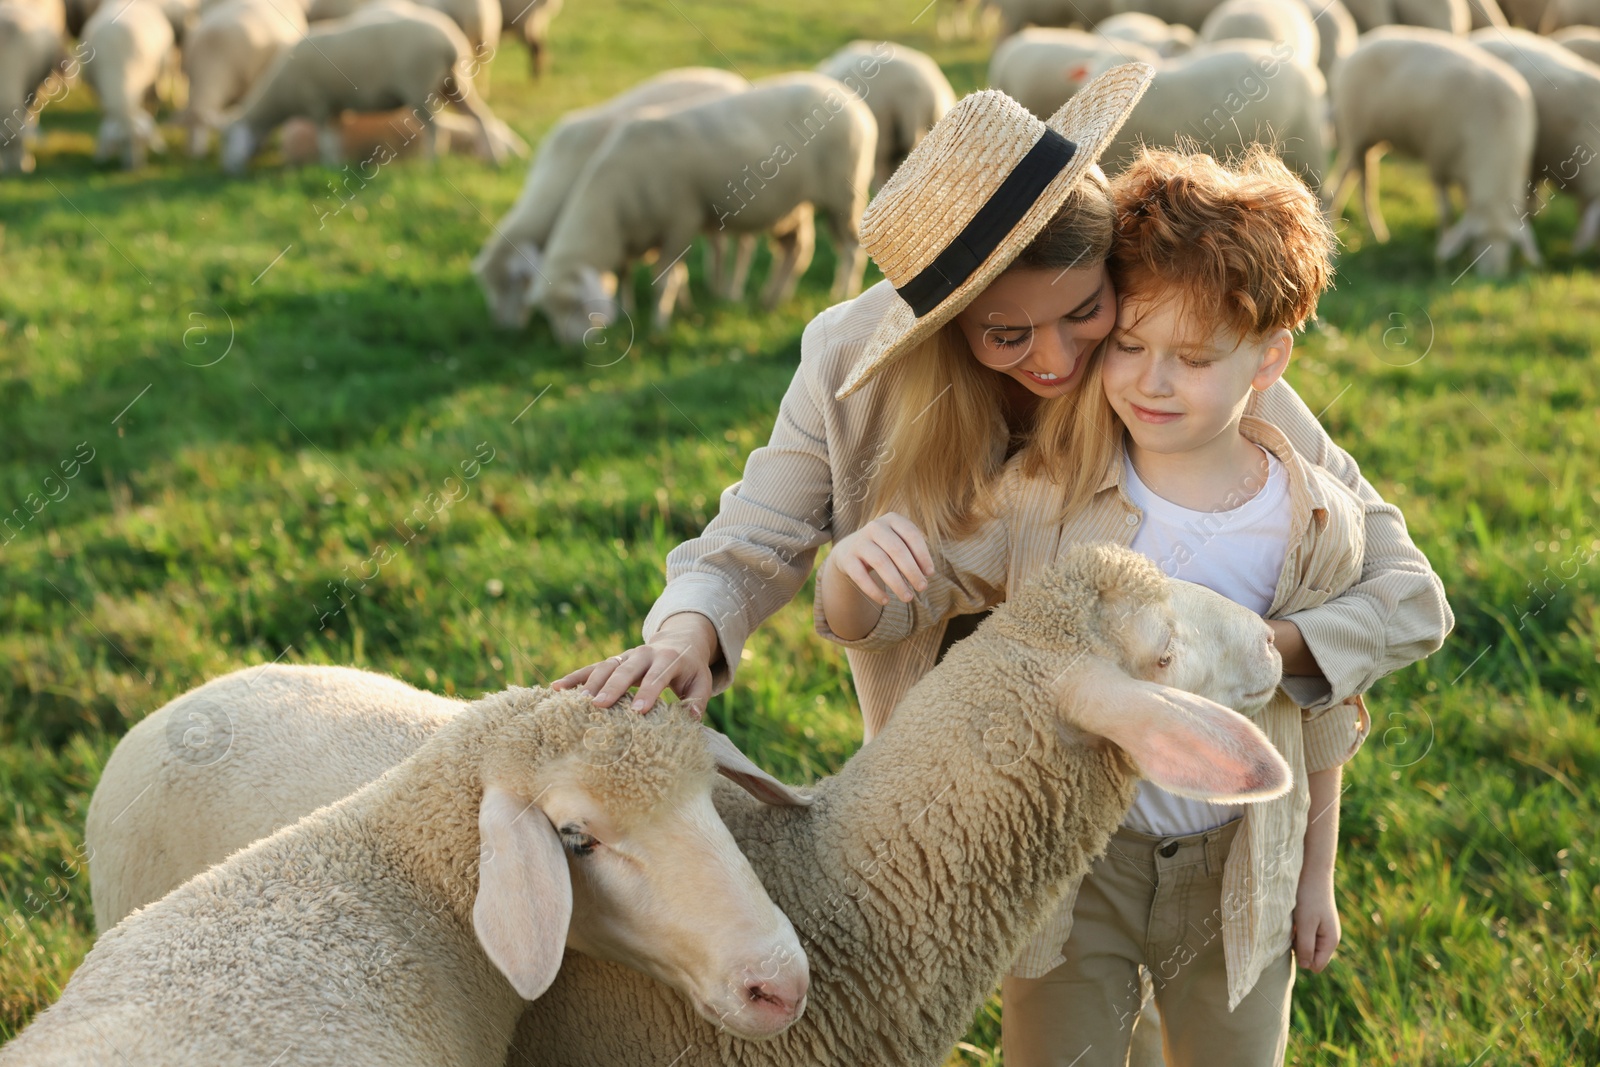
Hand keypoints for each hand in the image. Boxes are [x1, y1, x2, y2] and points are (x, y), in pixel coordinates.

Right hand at [551, 613, 717, 713]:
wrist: (679, 641)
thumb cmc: (690, 669)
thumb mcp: (701, 682)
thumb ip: (698, 700)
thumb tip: (692, 719)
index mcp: (669, 659)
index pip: (657, 677)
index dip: (648, 693)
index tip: (638, 712)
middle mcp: (645, 654)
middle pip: (627, 670)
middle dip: (613, 687)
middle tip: (599, 705)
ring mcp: (627, 656)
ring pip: (606, 666)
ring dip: (591, 682)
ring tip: (578, 702)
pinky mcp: (614, 660)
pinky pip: (592, 667)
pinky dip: (574, 676)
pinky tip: (557, 687)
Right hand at [826, 511, 933, 606]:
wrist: (850, 549)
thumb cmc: (884, 548)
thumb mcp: (899, 543)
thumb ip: (913, 554)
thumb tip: (926, 574)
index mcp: (892, 519)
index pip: (911, 535)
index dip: (923, 555)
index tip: (930, 573)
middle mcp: (875, 527)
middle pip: (897, 549)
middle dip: (912, 571)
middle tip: (922, 588)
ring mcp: (859, 542)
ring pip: (880, 562)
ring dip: (896, 582)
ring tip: (908, 597)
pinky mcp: (847, 558)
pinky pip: (861, 576)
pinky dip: (874, 590)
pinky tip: (885, 600)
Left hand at [1290, 872, 1339, 971]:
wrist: (1312, 873)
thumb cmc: (1309, 898)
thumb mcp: (1306, 924)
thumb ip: (1306, 946)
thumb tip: (1306, 966)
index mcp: (1330, 941)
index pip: (1316, 966)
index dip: (1303, 958)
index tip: (1296, 939)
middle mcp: (1328, 938)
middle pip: (1309, 957)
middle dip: (1298, 948)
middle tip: (1295, 928)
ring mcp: (1322, 931)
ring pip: (1304, 946)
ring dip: (1296, 937)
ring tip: (1295, 920)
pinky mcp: (1314, 923)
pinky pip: (1303, 935)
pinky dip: (1296, 929)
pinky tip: (1294, 916)